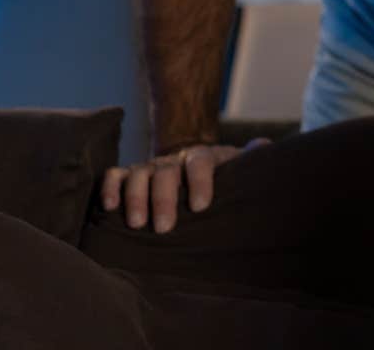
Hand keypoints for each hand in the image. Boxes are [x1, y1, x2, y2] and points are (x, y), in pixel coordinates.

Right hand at [99, 139, 268, 232]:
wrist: (196, 169)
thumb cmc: (223, 180)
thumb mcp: (240, 171)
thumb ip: (252, 160)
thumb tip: (265, 146)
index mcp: (203, 157)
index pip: (200, 161)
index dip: (199, 181)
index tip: (200, 207)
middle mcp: (174, 160)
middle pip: (165, 171)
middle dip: (163, 198)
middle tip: (165, 227)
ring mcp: (150, 167)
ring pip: (138, 173)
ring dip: (136, 197)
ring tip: (137, 224)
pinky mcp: (129, 177)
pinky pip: (115, 176)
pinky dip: (110, 188)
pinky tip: (108, 207)